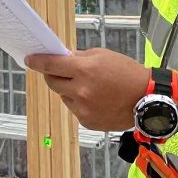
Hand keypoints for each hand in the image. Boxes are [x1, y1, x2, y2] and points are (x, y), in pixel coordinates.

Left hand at [25, 48, 147, 131]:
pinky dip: (79, 103)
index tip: (29, 59)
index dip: (37, 61)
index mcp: (84, 70)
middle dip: (54, 75)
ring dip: (69, 90)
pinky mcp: (87, 122)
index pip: (50, 65)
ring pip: (63, 96)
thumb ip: (79, 58)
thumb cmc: (127, 72)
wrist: (147, 98)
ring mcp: (83, 109)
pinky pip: (74, 109)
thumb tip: (62, 58)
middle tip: (62, 71)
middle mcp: (81, 91)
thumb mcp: (102, 55)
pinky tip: (96, 99)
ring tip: (90, 87)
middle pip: (52, 82)